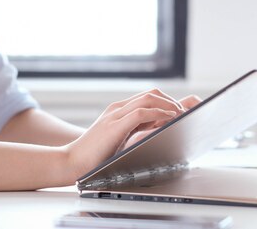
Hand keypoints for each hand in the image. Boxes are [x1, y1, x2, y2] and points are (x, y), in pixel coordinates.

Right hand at [64, 89, 187, 180]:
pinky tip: (168, 120)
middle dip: (171, 101)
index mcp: (118, 110)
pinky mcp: (114, 126)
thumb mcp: (118, 139)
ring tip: (180, 115)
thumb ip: (134, 130)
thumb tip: (158, 128)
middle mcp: (117, 108)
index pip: (147, 96)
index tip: (180, 111)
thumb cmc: (95, 156)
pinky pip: (142, 112)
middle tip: (184, 113)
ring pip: (148, 98)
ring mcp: (115, 115)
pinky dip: (158, 113)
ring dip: (168, 105)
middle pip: (151, 93)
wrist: (72, 162)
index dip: (166, 100)